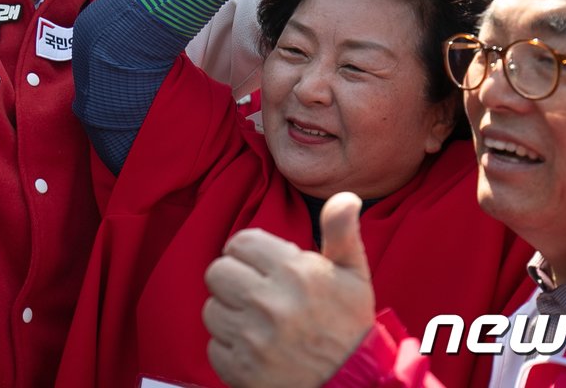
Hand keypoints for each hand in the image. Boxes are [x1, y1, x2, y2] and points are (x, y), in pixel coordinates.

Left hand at [203, 193, 375, 387]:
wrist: (352, 385)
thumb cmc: (350, 328)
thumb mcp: (353, 276)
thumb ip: (341, 233)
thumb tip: (345, 197)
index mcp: (295, 272)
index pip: (240, 243)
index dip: (247, 253)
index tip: (260, 267)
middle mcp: (270, 302)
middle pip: (217, 272)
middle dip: (234, 281)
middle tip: (255, 294)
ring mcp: (253, 338)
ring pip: (212, 310)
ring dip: (230, 316)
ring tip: (258, 324)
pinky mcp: (241, 368)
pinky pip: (214, 347)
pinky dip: (230, 349)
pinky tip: (256, 349)